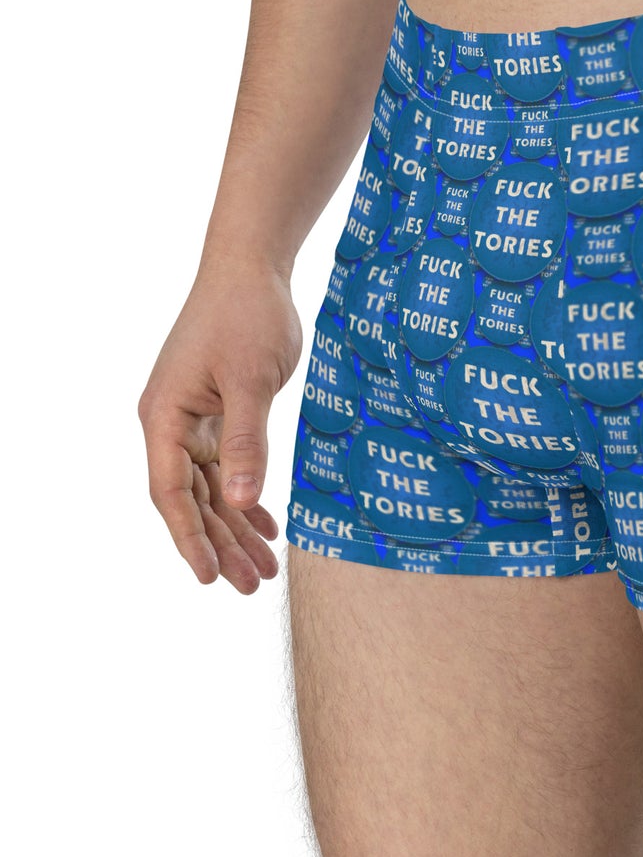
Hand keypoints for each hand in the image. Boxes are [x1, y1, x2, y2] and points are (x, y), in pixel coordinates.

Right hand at [138, 259, 303, 592]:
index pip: (172, 494)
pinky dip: (246, 497)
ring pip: (211, 489)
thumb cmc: (247, 316)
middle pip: (193, 501)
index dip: (190, 539)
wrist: (251, 270)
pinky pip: (226, 468)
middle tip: (252, 586)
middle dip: (222, 545)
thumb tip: (238, 501)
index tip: (209, 579)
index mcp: (164, 418)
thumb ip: (247, 440)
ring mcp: (192, 420)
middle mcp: (170, 424)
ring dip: (236, 528)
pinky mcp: (217, 413)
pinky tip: (265, 525)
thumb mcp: (252, 380)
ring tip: (264, 569)